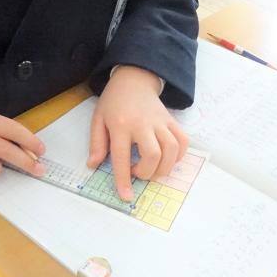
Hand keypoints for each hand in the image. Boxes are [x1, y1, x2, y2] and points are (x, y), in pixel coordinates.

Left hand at [87, 66, 187, 200]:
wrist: (134, 80)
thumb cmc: (114, 102)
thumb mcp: (98, 119)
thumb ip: (97, 143)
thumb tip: (93, 165)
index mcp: (120, 125)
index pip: (121, 156)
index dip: (124, 179)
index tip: (126, 196)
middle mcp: (142, 123)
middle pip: (153, 155)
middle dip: (147, 173)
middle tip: (138, 172)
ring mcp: (160, 122)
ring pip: (172, 149)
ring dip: (164, 167)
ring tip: (153, 168)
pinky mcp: (172, 120)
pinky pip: (183, 141)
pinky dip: (179, 156)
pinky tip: (168, 159)